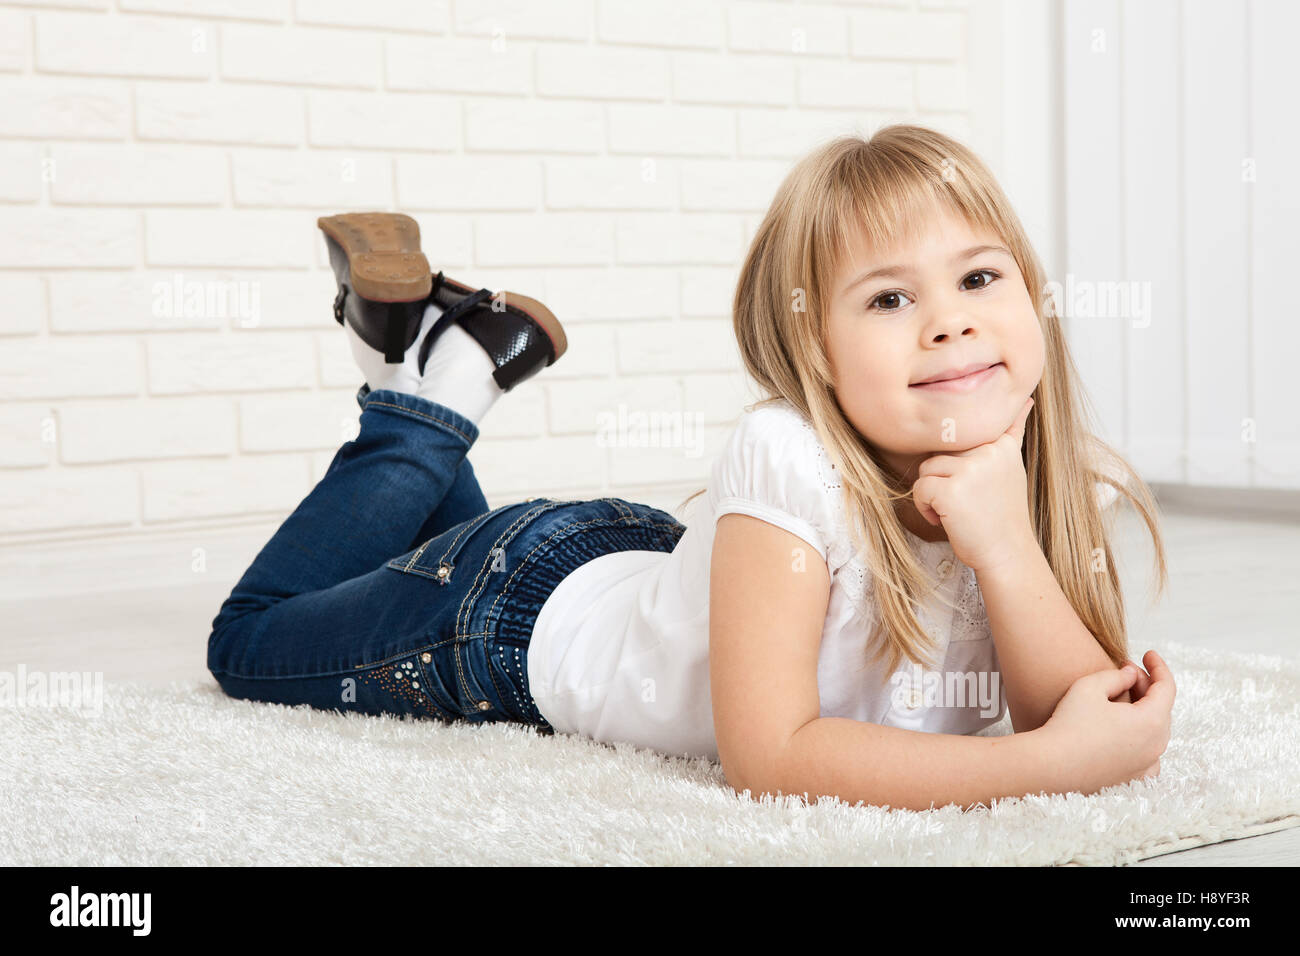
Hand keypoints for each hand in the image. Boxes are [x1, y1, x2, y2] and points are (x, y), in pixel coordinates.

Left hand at [910, 396, 1035, 573]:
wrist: (1007, 553)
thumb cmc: (1002, 513)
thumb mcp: (1012, 467)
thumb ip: (1011, 434)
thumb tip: (1025, 399)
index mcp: (1002, 444)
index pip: (967, 431)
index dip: (959, 456)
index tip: (972, 476)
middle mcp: (988, 452)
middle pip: (940, 451)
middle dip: (943, 477)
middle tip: (964, 502)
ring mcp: (970, 469)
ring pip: (927, 468)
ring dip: (931, 492)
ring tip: (955, 510)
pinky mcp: (951, 489)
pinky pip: (920, 488)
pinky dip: (925, 506)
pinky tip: (944, 519)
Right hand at [1036, 650, 1175, 795]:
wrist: (1051, 766)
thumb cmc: (1069, 725)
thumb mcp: (1090, 686)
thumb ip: (1117, 676)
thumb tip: (1131, 675)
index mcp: (1151, 722)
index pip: (1167, 688)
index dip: (1159, 667)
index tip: (1148, 654)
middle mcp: (1155, 747)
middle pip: (1161, 709)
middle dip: (1147, 687)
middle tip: (1126, 672)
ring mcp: (1145, 766)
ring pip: (1155, 732)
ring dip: (1144, 712)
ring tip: (1123, 699)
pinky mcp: (1132, 779)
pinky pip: (1148, 756)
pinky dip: (1142, 739)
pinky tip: (1125, 732)